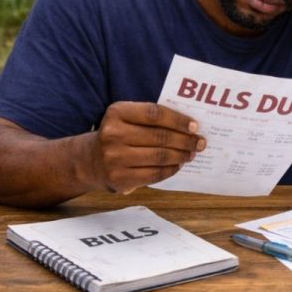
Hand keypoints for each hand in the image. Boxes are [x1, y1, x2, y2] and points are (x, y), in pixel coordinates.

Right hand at [90, 102, 204, 193]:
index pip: (155, 114)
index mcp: (117, 112)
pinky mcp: (119, 178)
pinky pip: (154, 174)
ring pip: (159, 157)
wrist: (90, 160)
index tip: (195, 126)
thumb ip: (153, 118)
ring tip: (191, 153)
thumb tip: (190, 127)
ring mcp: (114, 158)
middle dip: (185, 140)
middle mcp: (113, 134)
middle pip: (160, 137)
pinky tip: (178, 165)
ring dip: (181, 155)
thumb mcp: (128, 118)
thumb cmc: (120, 134)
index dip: (178, 120)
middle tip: (200, 142)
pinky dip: (171, 169)